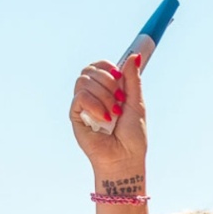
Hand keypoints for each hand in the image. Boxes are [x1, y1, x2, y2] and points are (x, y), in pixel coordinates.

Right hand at [68, 52, 147, 183]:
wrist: (125, 158)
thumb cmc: (133, 137)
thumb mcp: (136, 104)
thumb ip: (133, 80)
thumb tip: (135, 55)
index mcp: (107, 90)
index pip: (99, 66)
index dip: (108, 67)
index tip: (120, 78)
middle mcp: (93, 95)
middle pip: (89, 70)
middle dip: (108, 82)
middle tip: (121, 99)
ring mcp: (83, 105)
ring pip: (83, 81)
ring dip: (104, 95)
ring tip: (114, 113)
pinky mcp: (75, 116)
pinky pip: (80, 97)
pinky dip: (95, 105)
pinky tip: (105, 118)